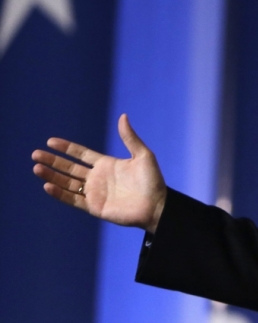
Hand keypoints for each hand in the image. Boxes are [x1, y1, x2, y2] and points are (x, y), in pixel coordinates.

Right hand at [32, 114, 166, 232]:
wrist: (156, 206)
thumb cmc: (153, 180)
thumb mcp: (143, 155)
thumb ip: (130, 137)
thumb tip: (123, 115)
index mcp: (107, 164)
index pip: (81, 154)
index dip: (66, 148)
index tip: (50, 141)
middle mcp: (97, 178)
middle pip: (69, 167)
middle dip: (53, 161)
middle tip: (36, 154)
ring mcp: (94, 193)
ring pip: (67, 183)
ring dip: (52, 175)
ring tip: (36, 168)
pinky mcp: (94, 207)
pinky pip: (72, 199)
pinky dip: (59, 193)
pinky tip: (48, 185)